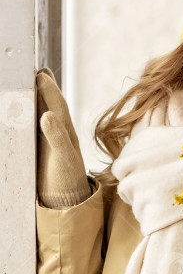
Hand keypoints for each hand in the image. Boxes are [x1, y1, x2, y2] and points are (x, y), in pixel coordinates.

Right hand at [36, 67, 91, 207]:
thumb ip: (58, 137)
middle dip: (42, 88)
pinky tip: (23, 112)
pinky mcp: (37, 150)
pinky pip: (31, 130)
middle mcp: (57, 133)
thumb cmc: (68, 180)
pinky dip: (27, 118)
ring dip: (34, 100)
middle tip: (36, 71)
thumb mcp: (64, 157)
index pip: (57, 105)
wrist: (65, 202)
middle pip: (48, 105)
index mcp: (66, 131)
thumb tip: (48, 114)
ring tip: (31, 83)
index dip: (49, 89)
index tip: (41, 74)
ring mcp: (47, 141)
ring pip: (39, 115)